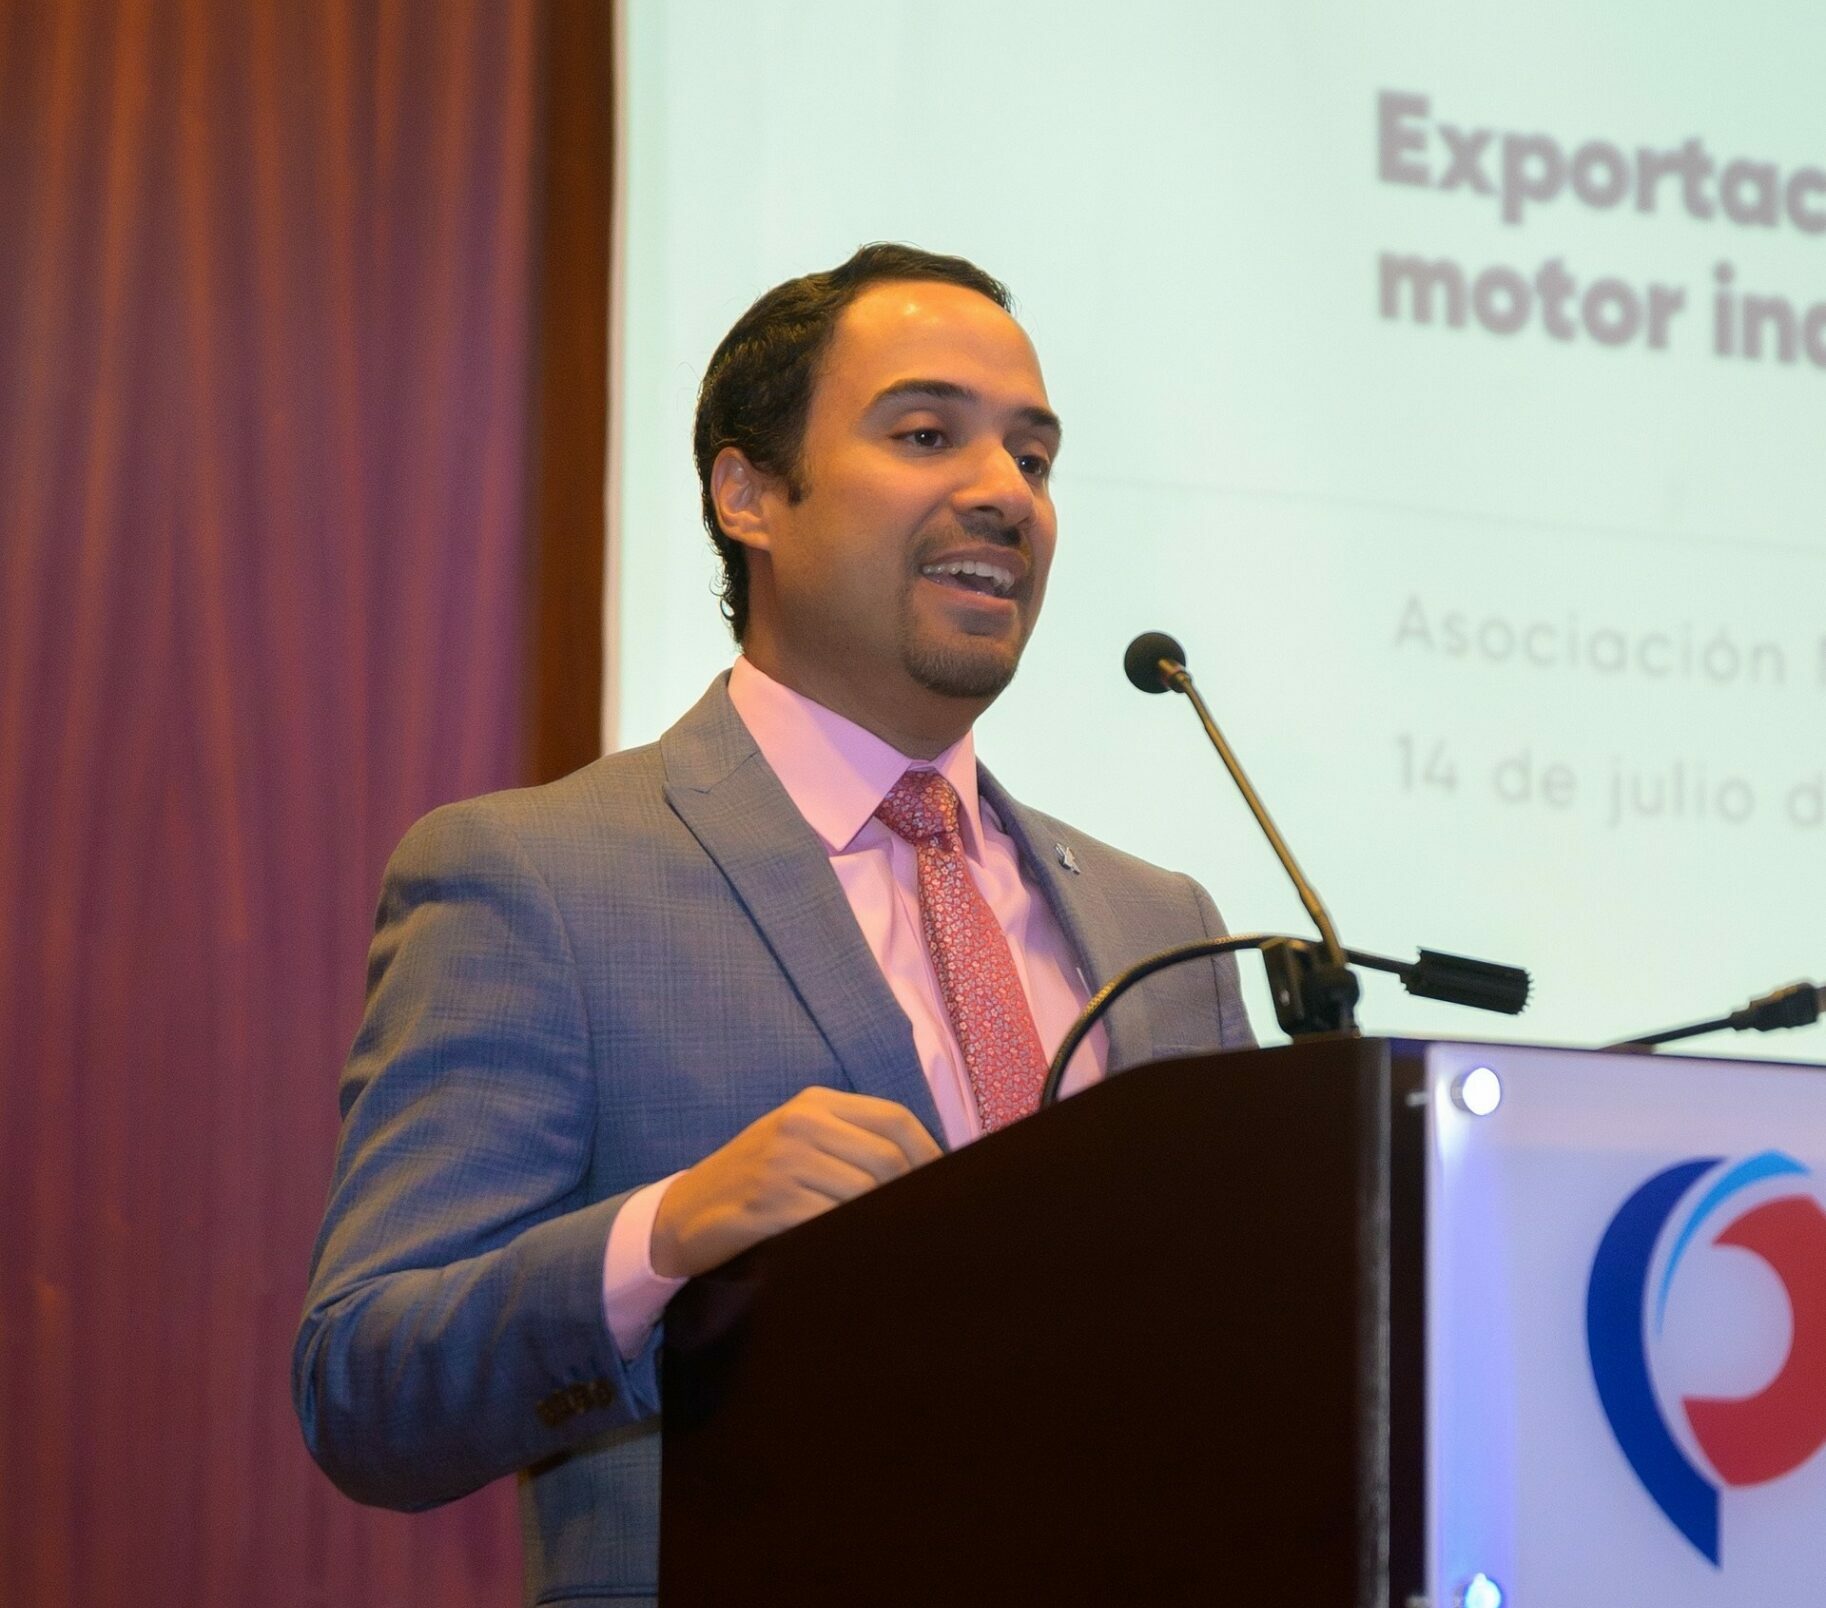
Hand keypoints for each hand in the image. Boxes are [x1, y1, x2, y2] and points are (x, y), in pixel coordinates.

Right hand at [650, 1087, 940, 1277]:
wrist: (681, 1215)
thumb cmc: (753, 1181)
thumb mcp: (798, 1142)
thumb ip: (849, 1142)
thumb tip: (926, 1167)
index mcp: (813, 1103)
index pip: (894, 1119)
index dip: (930, 1152)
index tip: (945, 1183)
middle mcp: (799, 1124)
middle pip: (887, 1158)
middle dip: (908, 1193)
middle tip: (915, 1220)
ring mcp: (781, 1163)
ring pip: (864, 1192)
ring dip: (881, 1219)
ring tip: (885, 1235)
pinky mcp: (767, 1204)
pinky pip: (831, 1220)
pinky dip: (849, 1236)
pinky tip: (849, 1246)